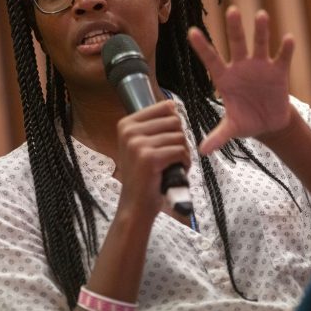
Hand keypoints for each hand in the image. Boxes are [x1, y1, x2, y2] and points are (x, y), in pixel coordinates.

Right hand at [115, 101, 190, 218]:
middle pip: (174, 122)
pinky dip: (185, 162)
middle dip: (180, 139)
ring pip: (179, 137)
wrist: (135, 205)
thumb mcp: (140, 144)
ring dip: (183, 153)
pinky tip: (177, 171)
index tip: (167, 140)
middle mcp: (129, 131)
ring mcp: (138, 144)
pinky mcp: (150, 158)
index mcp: (126, 124)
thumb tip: (172, 105)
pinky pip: (180, 151)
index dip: (174, 125)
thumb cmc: (142, 174)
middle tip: (173, 155)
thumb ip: (154, 124)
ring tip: (174, 165)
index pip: (164, 108)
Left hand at [188, 7, 294, 154]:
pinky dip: (285, 49)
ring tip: (261, 15)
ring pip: (260, 44)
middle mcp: (241, 67)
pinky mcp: (279, 71)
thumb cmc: (245, 121)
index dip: (202, 47)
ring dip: (261, 31)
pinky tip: (288, 39)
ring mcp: (260, 67)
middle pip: (236, 44)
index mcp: (225, 78)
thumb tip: (201, 151)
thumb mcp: (231, 129)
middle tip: (232, 10)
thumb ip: (218, 136)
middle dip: (235, 28)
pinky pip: (282, 58)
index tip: (191, 32)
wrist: (268, 124)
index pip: (211, 59)